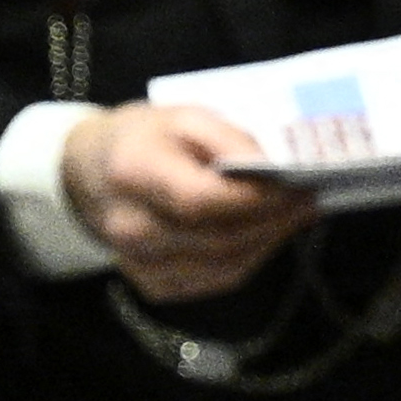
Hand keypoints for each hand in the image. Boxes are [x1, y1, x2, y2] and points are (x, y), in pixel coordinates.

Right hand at [60, 100, 320, 302]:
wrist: (92, 174)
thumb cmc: (143, 138)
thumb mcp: (184, 115)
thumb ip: (229, 139)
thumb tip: (276, 169)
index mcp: (132, 174)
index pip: (201, 200)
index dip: (255, 199)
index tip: (297, 184)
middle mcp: (129, 228)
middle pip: (218, 239)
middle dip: (274, 221)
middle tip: (309, 200)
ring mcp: (139, 264)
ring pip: (224, 266)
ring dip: (268, 242)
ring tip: (295, 216)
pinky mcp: (153, 285)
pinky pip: (216, 280)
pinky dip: (249, 258)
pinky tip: (264, 234)